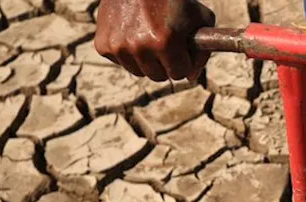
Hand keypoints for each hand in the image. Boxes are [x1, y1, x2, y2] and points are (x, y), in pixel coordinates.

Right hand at [95, 0, 215, 81]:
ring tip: (148, 34)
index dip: (183, 60)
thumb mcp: (199, 18)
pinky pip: (121, 61)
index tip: (182, 47)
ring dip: (146, 59)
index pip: (179, 74)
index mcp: (166, 42)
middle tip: (164, 41)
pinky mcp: (103, 45)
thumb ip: (202, 51)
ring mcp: (119, 46)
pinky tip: (131, 31)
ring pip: (138, 71)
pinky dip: (127, 51)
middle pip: (158, 77)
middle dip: (165, 63)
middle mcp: (140, 47)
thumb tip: (191, 78)